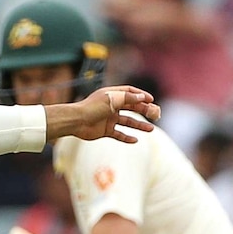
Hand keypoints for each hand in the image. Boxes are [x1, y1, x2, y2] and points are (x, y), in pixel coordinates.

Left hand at [45, 86, 160, 144]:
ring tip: (151, 129)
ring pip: (128, 122)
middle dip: (144, 111)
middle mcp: (112, 106)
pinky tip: (135, 140)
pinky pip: (119, 134)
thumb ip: (128, 98)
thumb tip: (142, 97)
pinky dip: (127, 137)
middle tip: (155, 115)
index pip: (130, 93)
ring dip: (139, 125)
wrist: (76, 121)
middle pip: (131, 107)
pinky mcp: (105, 130)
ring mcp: (109, 119)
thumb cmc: (92, 108)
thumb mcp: (112, 99)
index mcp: (112, 95)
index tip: (151, 100)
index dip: (141, 96)